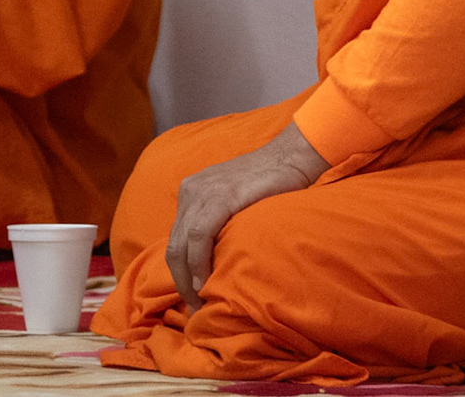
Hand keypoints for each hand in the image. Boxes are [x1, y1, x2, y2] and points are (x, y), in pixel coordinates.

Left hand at [166, 123, 328, 312]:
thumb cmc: (270, 183)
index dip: (180, 273)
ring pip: (181, 245)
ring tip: (201, 302)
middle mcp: (191, 191)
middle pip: (173, 246)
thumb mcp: (234, 202)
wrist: (291, 158)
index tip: (193, 297)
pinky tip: (205, 282)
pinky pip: (199, 236)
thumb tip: (214, 260)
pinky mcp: (220, 197)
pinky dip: (198, 263)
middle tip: (195, 308)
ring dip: (188, 279)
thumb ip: (218, 222)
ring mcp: (203, 192)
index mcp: (191, 191)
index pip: (176, 240)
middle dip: (181, 282)